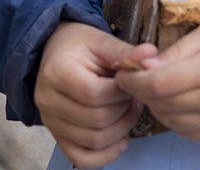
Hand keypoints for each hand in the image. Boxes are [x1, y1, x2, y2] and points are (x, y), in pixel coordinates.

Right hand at [35, 21, 154, 166]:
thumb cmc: (79, 46)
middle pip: (97, 120)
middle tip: (134, 96)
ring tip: (128, 109)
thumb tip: (150, 54)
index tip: (131, 82)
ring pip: (93, 141)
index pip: (95, 94)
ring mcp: (51, 122)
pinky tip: (120, 139)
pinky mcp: (58, 137)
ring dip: (121, 129)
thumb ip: (125, 52)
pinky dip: (105, 155)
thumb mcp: (101, 41)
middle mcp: (48, 101)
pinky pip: (82, 158)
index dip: (121, 92)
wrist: (57, 52)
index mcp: (57, 73)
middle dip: (124, 110)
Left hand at [114, 22, 199, 144]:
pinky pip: (184, 131)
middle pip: (163, 103)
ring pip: (170, 120)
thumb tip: (144, 67)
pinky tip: (171, 101)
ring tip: (153, 88)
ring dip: (155, 105)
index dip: (135, 80)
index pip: (161, 83)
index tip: (122, 73)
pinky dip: (171, 117)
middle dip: (141, 92)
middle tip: (132, 79)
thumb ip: (174, 52)